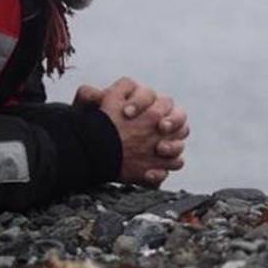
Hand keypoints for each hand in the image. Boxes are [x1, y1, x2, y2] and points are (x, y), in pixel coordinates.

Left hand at [75, 78, 189, 185]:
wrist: (93, 153)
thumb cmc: (93, 129)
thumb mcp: (86, 112)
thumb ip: (88, 97)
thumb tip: (93, 93)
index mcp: (143, 103)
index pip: (150, 96)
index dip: (141, 102)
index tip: (126, 113)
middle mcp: (159, 119)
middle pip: (178, 114)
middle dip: (172, 119)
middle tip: (160, 126)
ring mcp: (164, 140)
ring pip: (181, 139)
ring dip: (174, 144)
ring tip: (159, 149)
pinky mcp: (161, 163)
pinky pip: (173, 164)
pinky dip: (163, 170)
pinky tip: (149, 174)